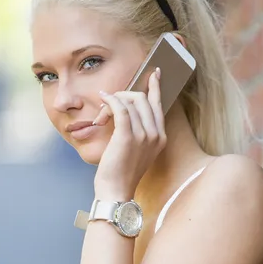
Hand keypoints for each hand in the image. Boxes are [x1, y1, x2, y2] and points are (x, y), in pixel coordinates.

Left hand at [93, 68, 166, 199]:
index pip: (159, 105)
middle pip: (143, 99)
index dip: (155, 87)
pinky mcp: (127, 136)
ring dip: (113, 102)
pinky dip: (110, 101)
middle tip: (109, 104)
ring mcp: (143, 135)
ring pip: (130, 102)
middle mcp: (155, 135)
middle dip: (124, 96)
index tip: (154, 73)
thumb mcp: (138, 150)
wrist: (116, 190)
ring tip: (102, 114)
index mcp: (160, 137)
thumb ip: (139, 131)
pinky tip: (103, 100)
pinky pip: (120, 108)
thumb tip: (126, 108)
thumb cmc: (122, 172)